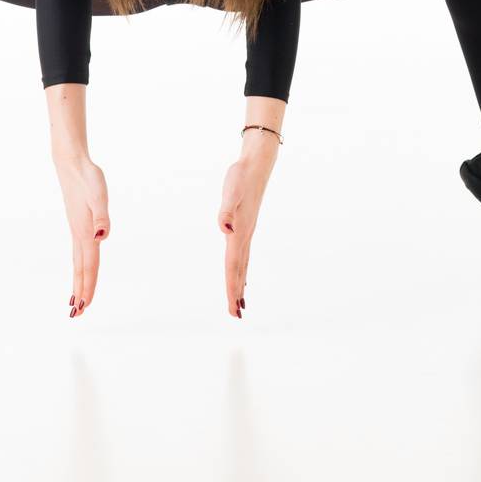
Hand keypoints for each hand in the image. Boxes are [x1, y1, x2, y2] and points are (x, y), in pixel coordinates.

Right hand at [52, 151, 109, 318]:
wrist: (71, 163)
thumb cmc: (87, 177)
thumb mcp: (99, 194)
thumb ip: (102, 216)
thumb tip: (101, 237)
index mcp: (86, 232)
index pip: (89, 265)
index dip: (88, 286)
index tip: (83, 307)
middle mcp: (80, 234)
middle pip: (81, 268)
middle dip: (80, 290)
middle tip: (77, 314)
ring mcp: (76, 228)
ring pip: (78, 261)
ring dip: (78, 280)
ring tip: (74, 297)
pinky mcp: (76, 222)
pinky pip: (78, 250)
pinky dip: (79, 263)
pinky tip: (80, 264)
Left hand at [216, 132, 280, 317]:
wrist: (256, 165)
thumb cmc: (241, 177)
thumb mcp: (230, 191)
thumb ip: (226, 211)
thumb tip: (224, 229)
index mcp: (238, 232)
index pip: (233, 266)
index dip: (232, 288)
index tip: (233, 309)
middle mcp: (243, 236)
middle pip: (238, 271)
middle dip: (236, 293)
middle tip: (237, 316)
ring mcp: (246, 232)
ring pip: (242, 265)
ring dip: (240, 284)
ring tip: (241, 304)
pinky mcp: (245, 226)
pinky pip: (243, 254)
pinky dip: (242, 269)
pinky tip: (242, 274)